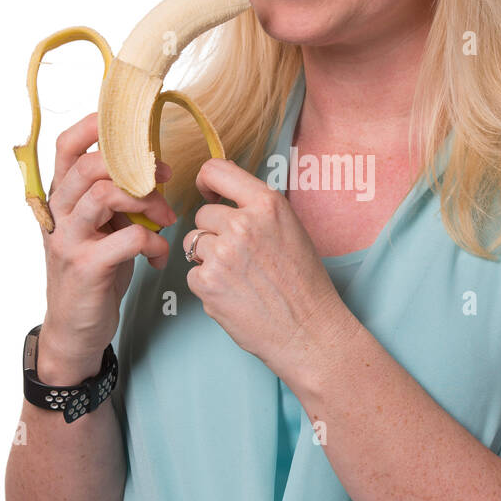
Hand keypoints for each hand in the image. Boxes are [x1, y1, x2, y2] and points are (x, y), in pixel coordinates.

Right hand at [40, 112, 177, 374]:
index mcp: (62, 197)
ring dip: (147, 201)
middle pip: (90, 166)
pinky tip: (160, 255)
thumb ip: (118, 198)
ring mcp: (69, 240)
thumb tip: (155, 168)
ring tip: (167, 218)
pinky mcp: (87, 267)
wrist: (75, 328)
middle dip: (135, 166)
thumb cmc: (96, 271)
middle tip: (165, 178)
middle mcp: (59, 214)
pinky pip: (129, 238)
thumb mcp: (102, 228)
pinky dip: (154, 242)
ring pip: (105, 196)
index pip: (67, 146)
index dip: (96, 127)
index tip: (134, 128)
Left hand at [184, 157, 348, 382]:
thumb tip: (224, 195)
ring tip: (238, 277)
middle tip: (241, 257)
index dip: (207, 182)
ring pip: (193, 244)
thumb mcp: (290, 229)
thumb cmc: (304, 283)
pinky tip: (233, 294)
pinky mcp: (207, 283)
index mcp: (267, 205)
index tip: (209, 193)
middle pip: (203, 215)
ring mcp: (222, 254)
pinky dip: (207, 285)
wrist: (308, 330)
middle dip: (214, 233)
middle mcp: (242, 224)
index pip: (217, 171)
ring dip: (208, 258)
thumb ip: (258, 210)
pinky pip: (192, 274)